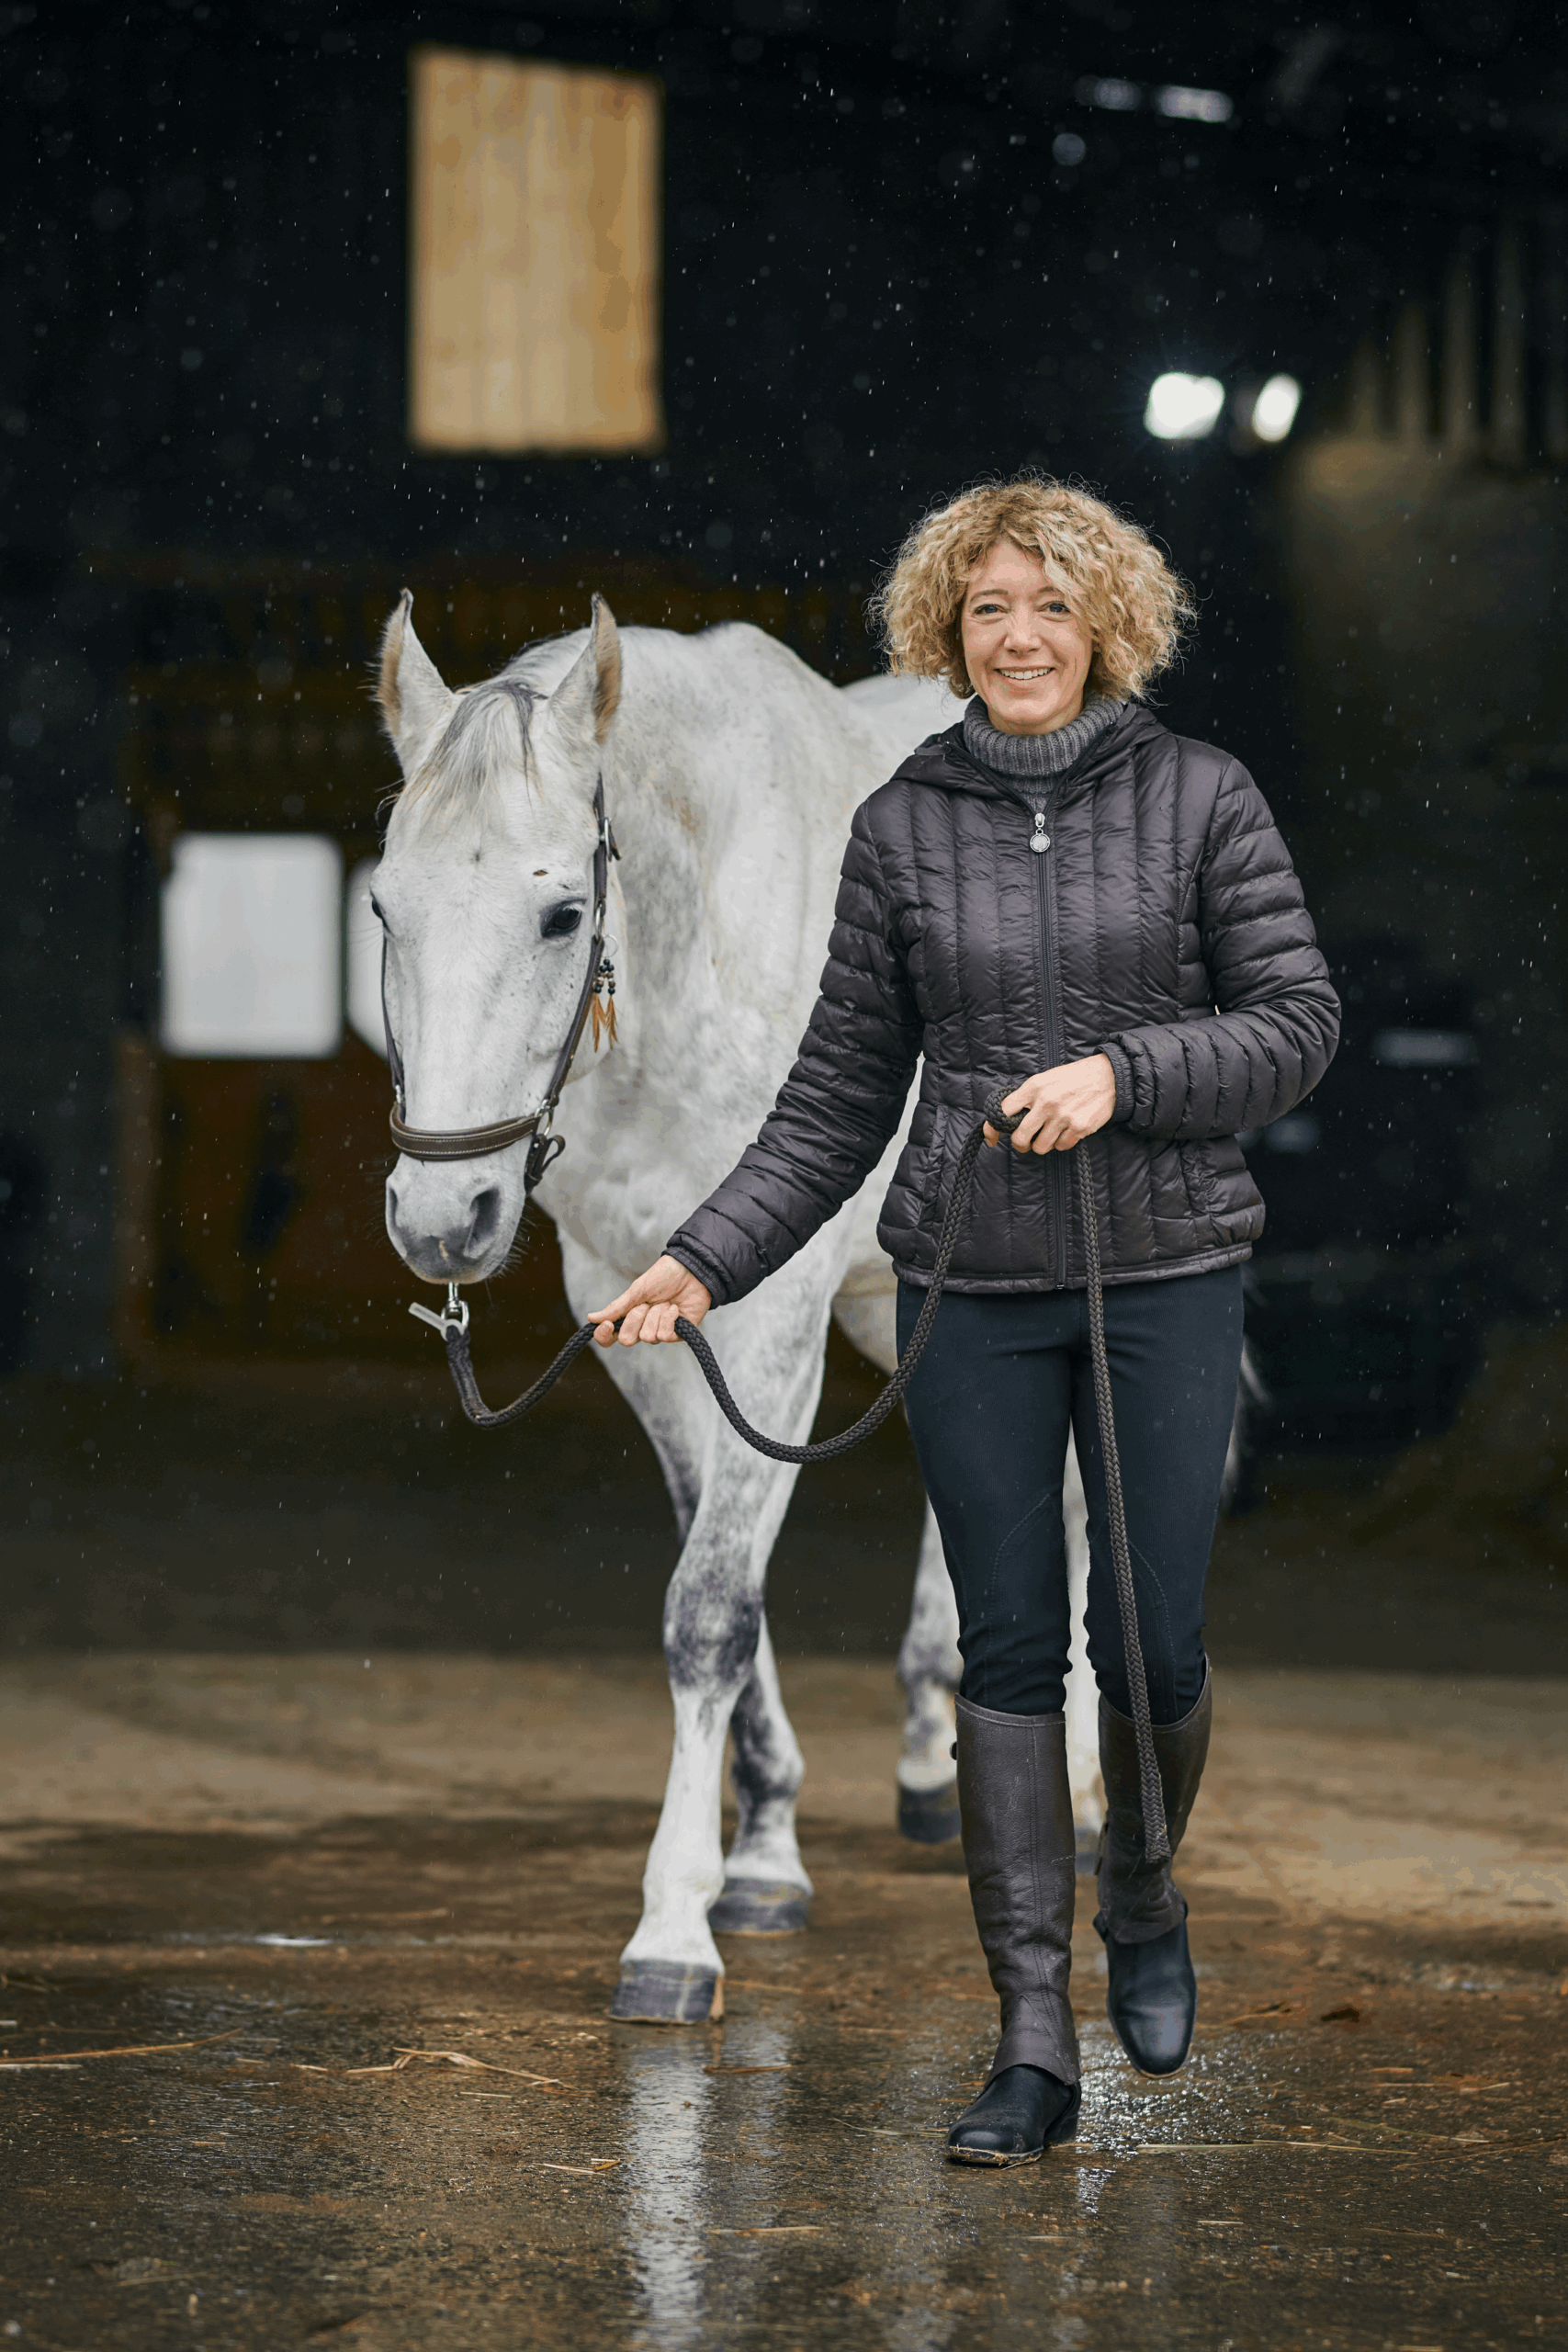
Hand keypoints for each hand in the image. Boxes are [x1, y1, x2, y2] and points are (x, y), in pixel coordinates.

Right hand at [589, 1254, 712, 1345]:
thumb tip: (591, 1318)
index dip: (604, 1336)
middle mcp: (643, 1327)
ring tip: (665, 1302)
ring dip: (655, 1316)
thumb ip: (617, 1306)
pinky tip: (675, 1308)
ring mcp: (661, 1331)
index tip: (608, 1325)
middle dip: (635, 1320)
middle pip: (627, 1340)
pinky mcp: (679, 1334)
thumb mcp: (637, 1290)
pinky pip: (665, 1336)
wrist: (691, 1270)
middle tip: (646, 1304)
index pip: (610, 1337)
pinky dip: (669, 1319)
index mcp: (629, 1316)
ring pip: (648, 1337)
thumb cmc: (664, 1277)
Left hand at [983, 1054, 1116, 1153]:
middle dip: (1021, 1144)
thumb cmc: (1072, 1078)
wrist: (1107, 1076)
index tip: (992, 1139)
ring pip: (1040, 1147)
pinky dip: (1062, 1142)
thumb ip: (1027, 1097)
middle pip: (1020, 1138)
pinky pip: (1061, 1147)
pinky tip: (1068, 1129)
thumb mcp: (1045, 1079)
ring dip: (1043, 1144)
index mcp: (1034, 1087)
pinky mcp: (1079, 1127)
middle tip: (1025, 1142)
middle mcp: (1046, 1102)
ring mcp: (1063, 1116)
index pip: (1003, 1111)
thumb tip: (1007, 1119)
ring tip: (1051, 1133)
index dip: (993, 1128)